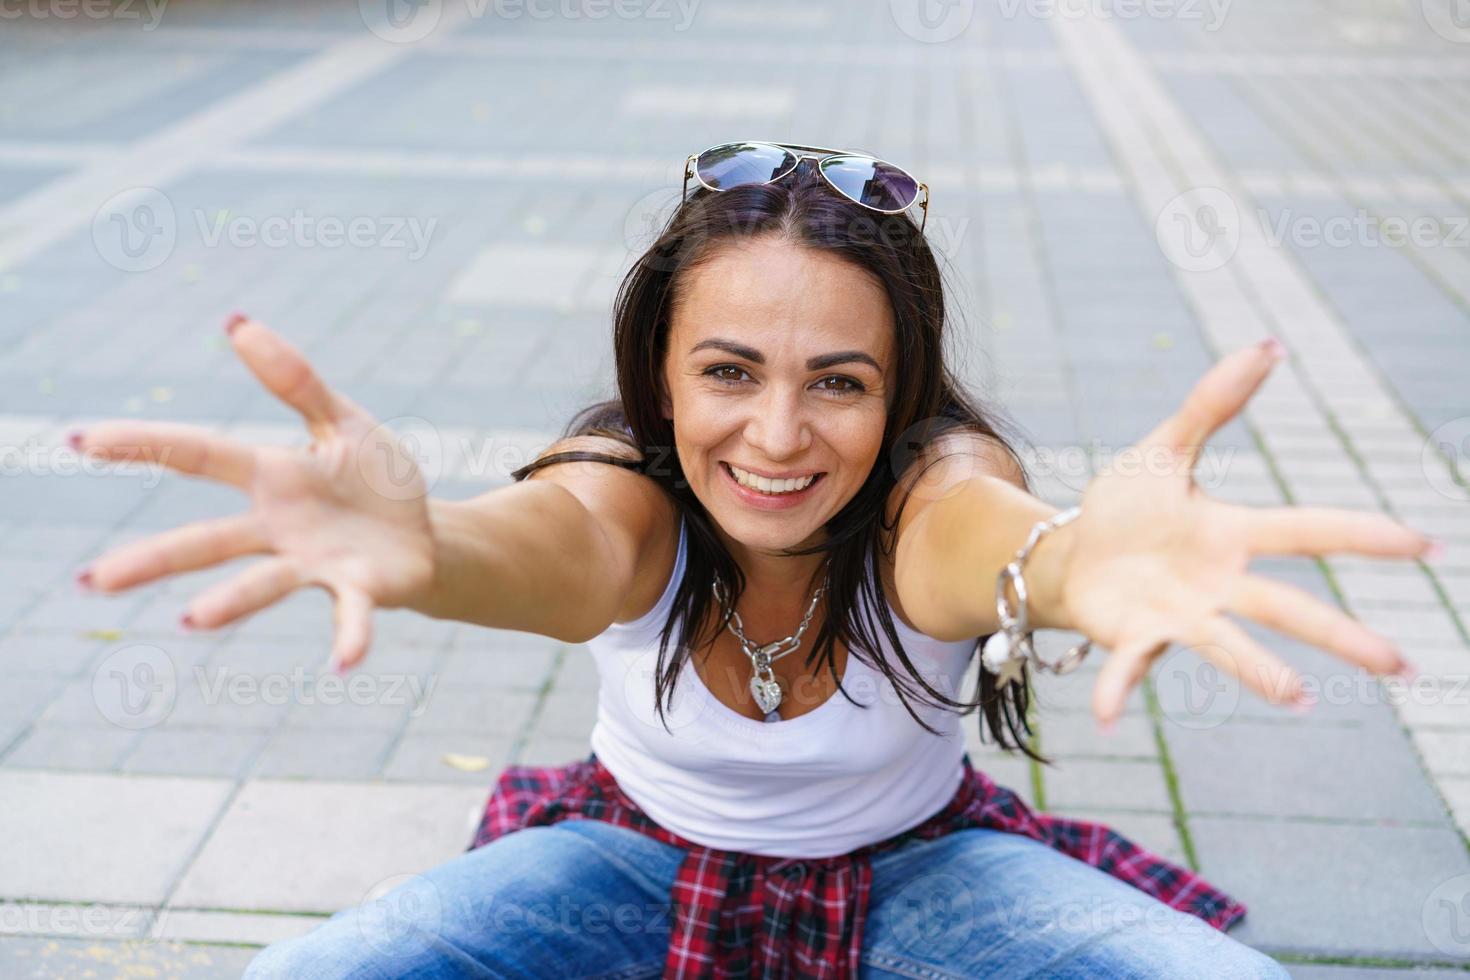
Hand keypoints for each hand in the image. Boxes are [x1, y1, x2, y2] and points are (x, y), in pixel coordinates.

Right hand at [73, 315, 436, 670]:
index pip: (199, 455)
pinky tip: (342, 666)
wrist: (429, 535)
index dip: (145, 444)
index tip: (81, 440)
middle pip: (209, 539)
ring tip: (192, 619)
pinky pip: (352, 615)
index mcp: (273, 477)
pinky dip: (349, 638)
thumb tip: (237, 324)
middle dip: (153, 559)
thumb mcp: (342, 420)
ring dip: (231, 601)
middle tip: (91, 581)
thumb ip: (296, 380)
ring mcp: (317, 564)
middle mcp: (281, 528)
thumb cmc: (375, 481)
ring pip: (266, 583)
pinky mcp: (362, 590)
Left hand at [1050, 338, 1435, 728]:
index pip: (1306, 531)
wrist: (1071, 551)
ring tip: (1296, 697)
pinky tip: (1102, 714)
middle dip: (1341, 634)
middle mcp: (1216, 584)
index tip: (1425, 545)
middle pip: (1286, 607)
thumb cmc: (1128, 506)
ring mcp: (1177, 617)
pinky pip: (1126, 667)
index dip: (1363, 535)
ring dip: (1260, 673)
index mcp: (1230, 534)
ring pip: (1227, 647)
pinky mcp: (1133, 639)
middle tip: (1401, 665)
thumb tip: (1268, 345)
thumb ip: (1213, 404)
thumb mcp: (1165, 449)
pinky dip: (1115, 688)